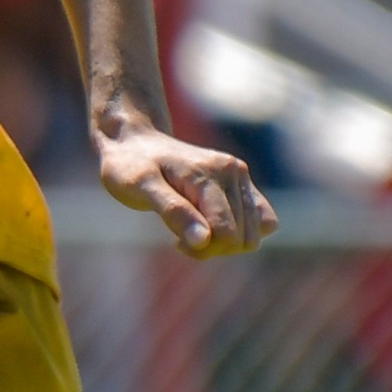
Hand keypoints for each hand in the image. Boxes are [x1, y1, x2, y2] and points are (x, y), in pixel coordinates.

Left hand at [96, 123, 278, 258]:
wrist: (135, 142)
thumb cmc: (130, 167)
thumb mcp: (140, 189)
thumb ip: (173, 212)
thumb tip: (204, 240)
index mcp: (211, 174)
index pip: (226, 232)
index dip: (203, 249)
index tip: (176, 243)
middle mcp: (234, 172)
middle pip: (244, 238)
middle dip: (214, 248)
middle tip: (182, 238)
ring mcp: (240, 176)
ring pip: (255, 233)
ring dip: (225, 243)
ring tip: (194, 231)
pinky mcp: (241, 183)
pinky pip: (261, 221)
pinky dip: (237, 233)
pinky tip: (208, 227)